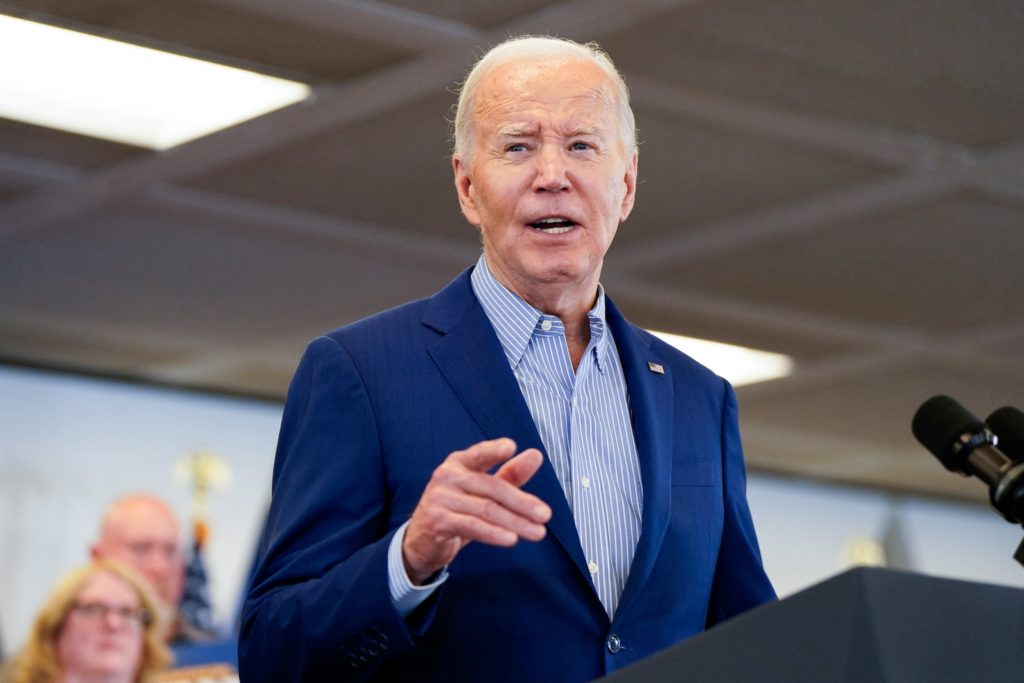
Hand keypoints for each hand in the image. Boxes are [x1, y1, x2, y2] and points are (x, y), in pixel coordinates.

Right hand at [402, 438, 551, 584]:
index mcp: (459, 462)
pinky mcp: (438, 520)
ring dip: (515, 522)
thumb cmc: (458, 509)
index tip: (511, 447)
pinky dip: (494, 534)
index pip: (479, 454)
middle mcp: (447, 476)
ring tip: (538, 532)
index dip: (493, 450)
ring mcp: (440, 498)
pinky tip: (512, 539)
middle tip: (546, 515)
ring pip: (486, 509)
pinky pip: (472, 526)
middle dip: (522, 502)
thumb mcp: (483, 491)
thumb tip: (536, 455)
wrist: (423, 540)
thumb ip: (510, 474)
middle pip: (492, 487)